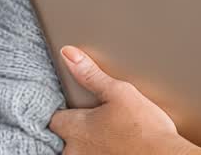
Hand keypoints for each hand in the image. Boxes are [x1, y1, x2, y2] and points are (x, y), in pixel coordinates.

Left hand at [48, 46, 200, 154]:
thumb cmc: (146, 130)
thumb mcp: (120, 93)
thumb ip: (91, 75)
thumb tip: (69, 54)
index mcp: (76, 128)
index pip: (54, 119)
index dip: (61, 110)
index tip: (70, 106)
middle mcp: (76, 151)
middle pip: (62, 139)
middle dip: (73, 130)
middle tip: (93, 121)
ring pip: (75, 152)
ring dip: (85, 144)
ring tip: (105, 134)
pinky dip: (99, 153)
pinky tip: (113, 146)